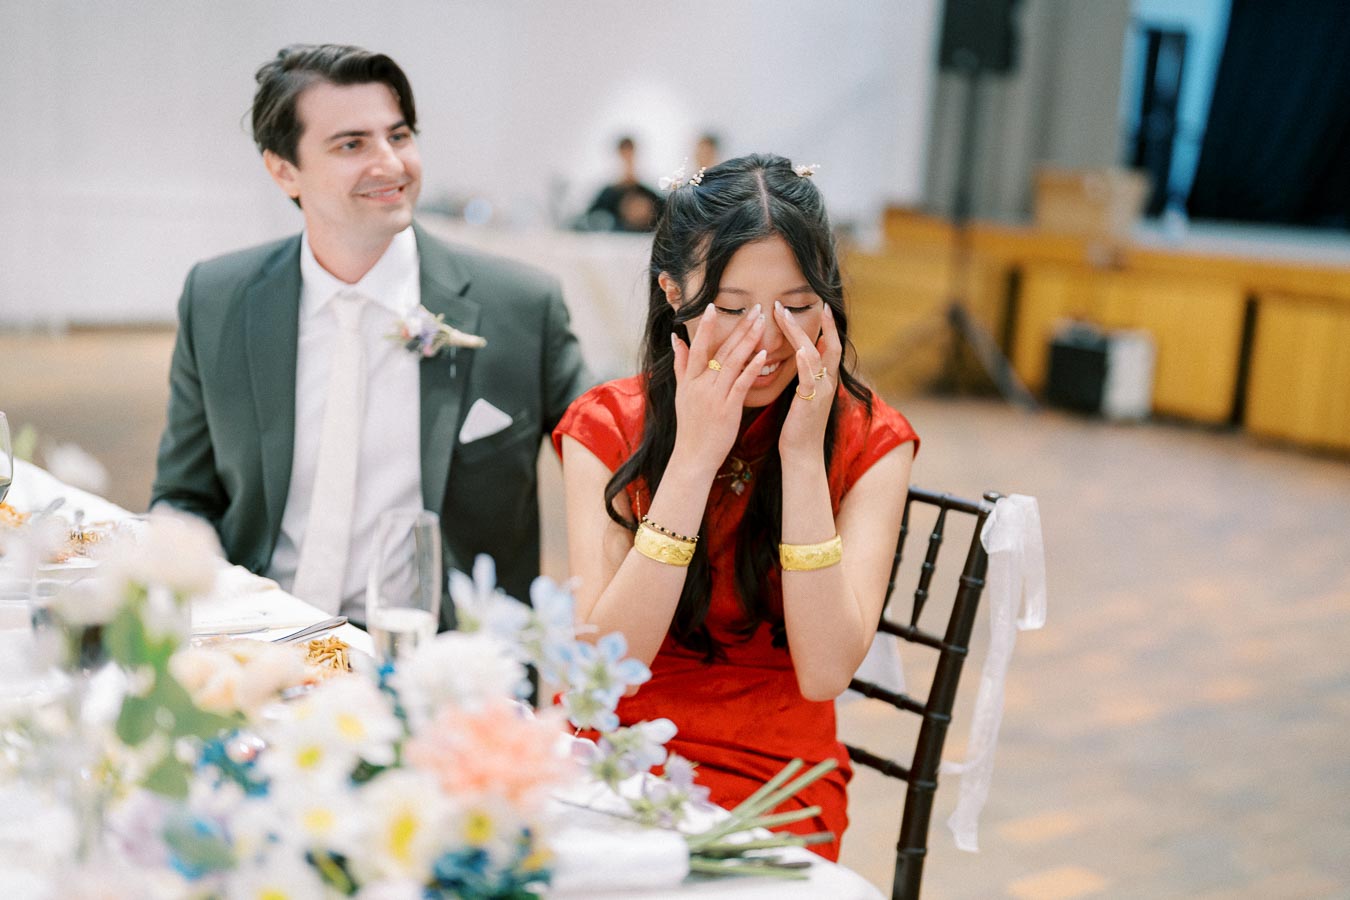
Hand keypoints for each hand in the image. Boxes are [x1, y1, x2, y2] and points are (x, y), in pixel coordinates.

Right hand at [670, 304, 766, 473]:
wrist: (693, 456)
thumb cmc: (690, 426)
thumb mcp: (681, 394)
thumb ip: (680, 366)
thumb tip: (675, 339)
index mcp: (689, 380)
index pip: (697, 346)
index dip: (706, 326)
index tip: (714, 305)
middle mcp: (700, 384)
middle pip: (720, 349)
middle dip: (738, 327)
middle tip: (754, 308)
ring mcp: (714, 396)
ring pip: (732, 362)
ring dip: (747, 340)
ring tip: (761, 322)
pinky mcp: (728, 408)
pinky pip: (741, 383)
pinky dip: (751, 368)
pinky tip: (762, 354)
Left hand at [775, 300, 842, 461]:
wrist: (802, 453)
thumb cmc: (798, 426)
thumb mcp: (806, 395)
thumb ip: (808, 374)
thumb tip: (808, 353)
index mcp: (826, 379)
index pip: (831, 345)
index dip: (828, 326)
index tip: (821, 305)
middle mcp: (828, 381)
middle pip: (828, 344)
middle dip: (817, 322)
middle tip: (798, 303)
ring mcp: (821, 390)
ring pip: (814, 355)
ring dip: (799, 333)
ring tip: (784, 315)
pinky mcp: (811, 401)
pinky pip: (810, 377)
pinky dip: (805, 362)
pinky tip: (799, 350)